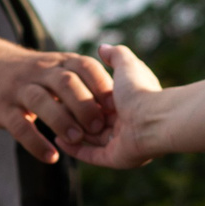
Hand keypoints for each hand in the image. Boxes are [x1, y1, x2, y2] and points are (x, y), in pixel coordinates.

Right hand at [0, 46, 114, 163]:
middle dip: (84, 104)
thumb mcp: (59, 65)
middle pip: (65, 82)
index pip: (84, 66)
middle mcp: (40, 71)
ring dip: (61, 121)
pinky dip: (35, 143)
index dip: (101, 85)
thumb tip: (119, 93)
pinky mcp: (1, 109)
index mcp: (60, 62)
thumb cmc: (36, 76)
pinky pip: (19, 126)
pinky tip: (51, 157)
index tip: (116, 105)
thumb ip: (87, 77)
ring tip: (78, 139)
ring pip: (41, 101)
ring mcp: (19, 89)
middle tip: (99, 126)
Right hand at [62, 44, 164, 168]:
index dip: (83, 96)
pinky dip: (74, 149)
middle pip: (93, 121)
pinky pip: (90, 155)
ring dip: (72, 132)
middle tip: (54, 108)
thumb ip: (115, 56)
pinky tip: (58, 141)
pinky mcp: (113, 158)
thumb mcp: (127, 65)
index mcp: (128, 104)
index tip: (64, 90)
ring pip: (90, 139)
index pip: (101, 102)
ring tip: (52, 125)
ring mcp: (120, 143)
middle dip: (75, 116)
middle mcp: (124, 124)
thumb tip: (103, 48)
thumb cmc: (140, 91)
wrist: (152, 119)